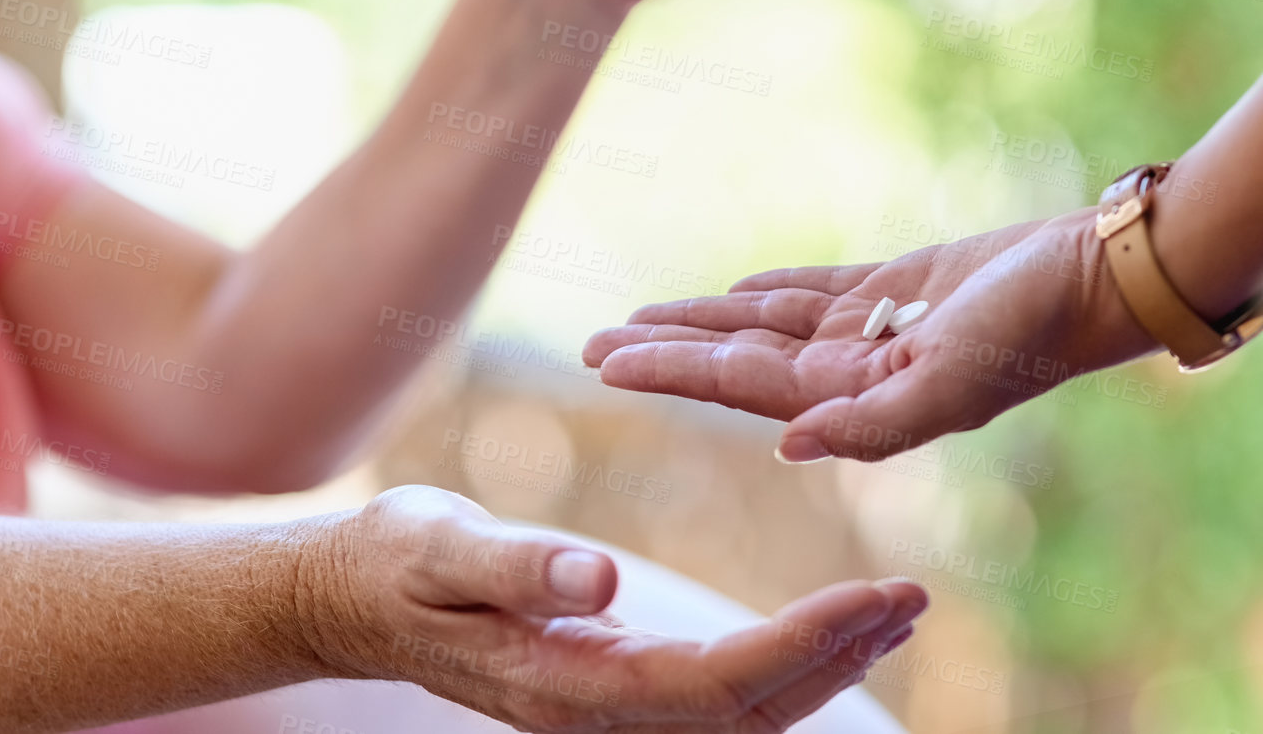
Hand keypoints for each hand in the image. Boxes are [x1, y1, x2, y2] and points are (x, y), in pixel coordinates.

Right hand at [306, 485, 926, 730]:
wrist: (351, 599)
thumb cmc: (393, 564)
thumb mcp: (440, 547)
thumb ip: (516, 564)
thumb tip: (600, 580)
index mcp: (568, 681)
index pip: (713, 684)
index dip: (799, 648)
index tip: (869, 598)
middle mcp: (599, 711)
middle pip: (748, 712)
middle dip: (836, 660)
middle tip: (911, 598)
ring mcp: (606, 708)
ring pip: (743, 714)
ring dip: (823, 666)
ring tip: (892, 611)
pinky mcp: (611, 687)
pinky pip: (718, 697)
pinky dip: (784, 665)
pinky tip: (822, 631)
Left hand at [583, 209, 1158, 462]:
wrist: (1095, 276)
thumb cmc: (1030, 332)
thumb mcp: (951, 386)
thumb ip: (871, 423)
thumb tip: (784, 444)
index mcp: (858, 400)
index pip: (738, 385)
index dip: (669, 371)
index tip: (603, 360)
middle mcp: (856, 373)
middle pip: (736, 358)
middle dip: (665, 352)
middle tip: (591, 345)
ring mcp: (875, 331)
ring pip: (763, 323)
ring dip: (701, 319)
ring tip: (639, 316)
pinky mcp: (898, 289)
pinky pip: (814, 291)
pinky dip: (766, 290)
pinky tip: (731, 291)